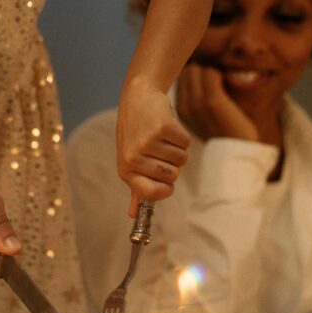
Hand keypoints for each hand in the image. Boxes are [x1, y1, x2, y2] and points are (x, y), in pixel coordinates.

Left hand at [116, 81, 189, 215]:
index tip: (167, 183)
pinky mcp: (162, 127)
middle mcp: (133, 158)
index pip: (151, 194)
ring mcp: (147, 142)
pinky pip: (185, 143)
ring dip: (178, 148)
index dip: (165, 190)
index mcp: (126, 170)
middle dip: (173, 164)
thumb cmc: (135, 134)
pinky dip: (182, 135)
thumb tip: (134, 214)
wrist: (138, 98)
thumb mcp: (131, 160)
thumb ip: (136, 187)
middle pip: (172, 176)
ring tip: (162, 136)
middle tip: (159, 148)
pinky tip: (167, 126)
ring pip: (181, 159)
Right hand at [175, 64, 257, 141]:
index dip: (193, 75)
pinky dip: (217, 73)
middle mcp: (185, 107)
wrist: (235, 152)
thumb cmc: (220, 134)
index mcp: (179, 112)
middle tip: (211, 77)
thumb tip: (192, 76)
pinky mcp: (213, 101)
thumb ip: (192, 102)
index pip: (179, 80)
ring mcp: (197, 104)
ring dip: (208, 71)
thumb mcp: (199, 119)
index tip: (202, 78)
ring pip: (196, 71)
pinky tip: (223, 81)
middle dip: (199, 71)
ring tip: (217, 80)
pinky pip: (210, 74)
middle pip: (187, 73)